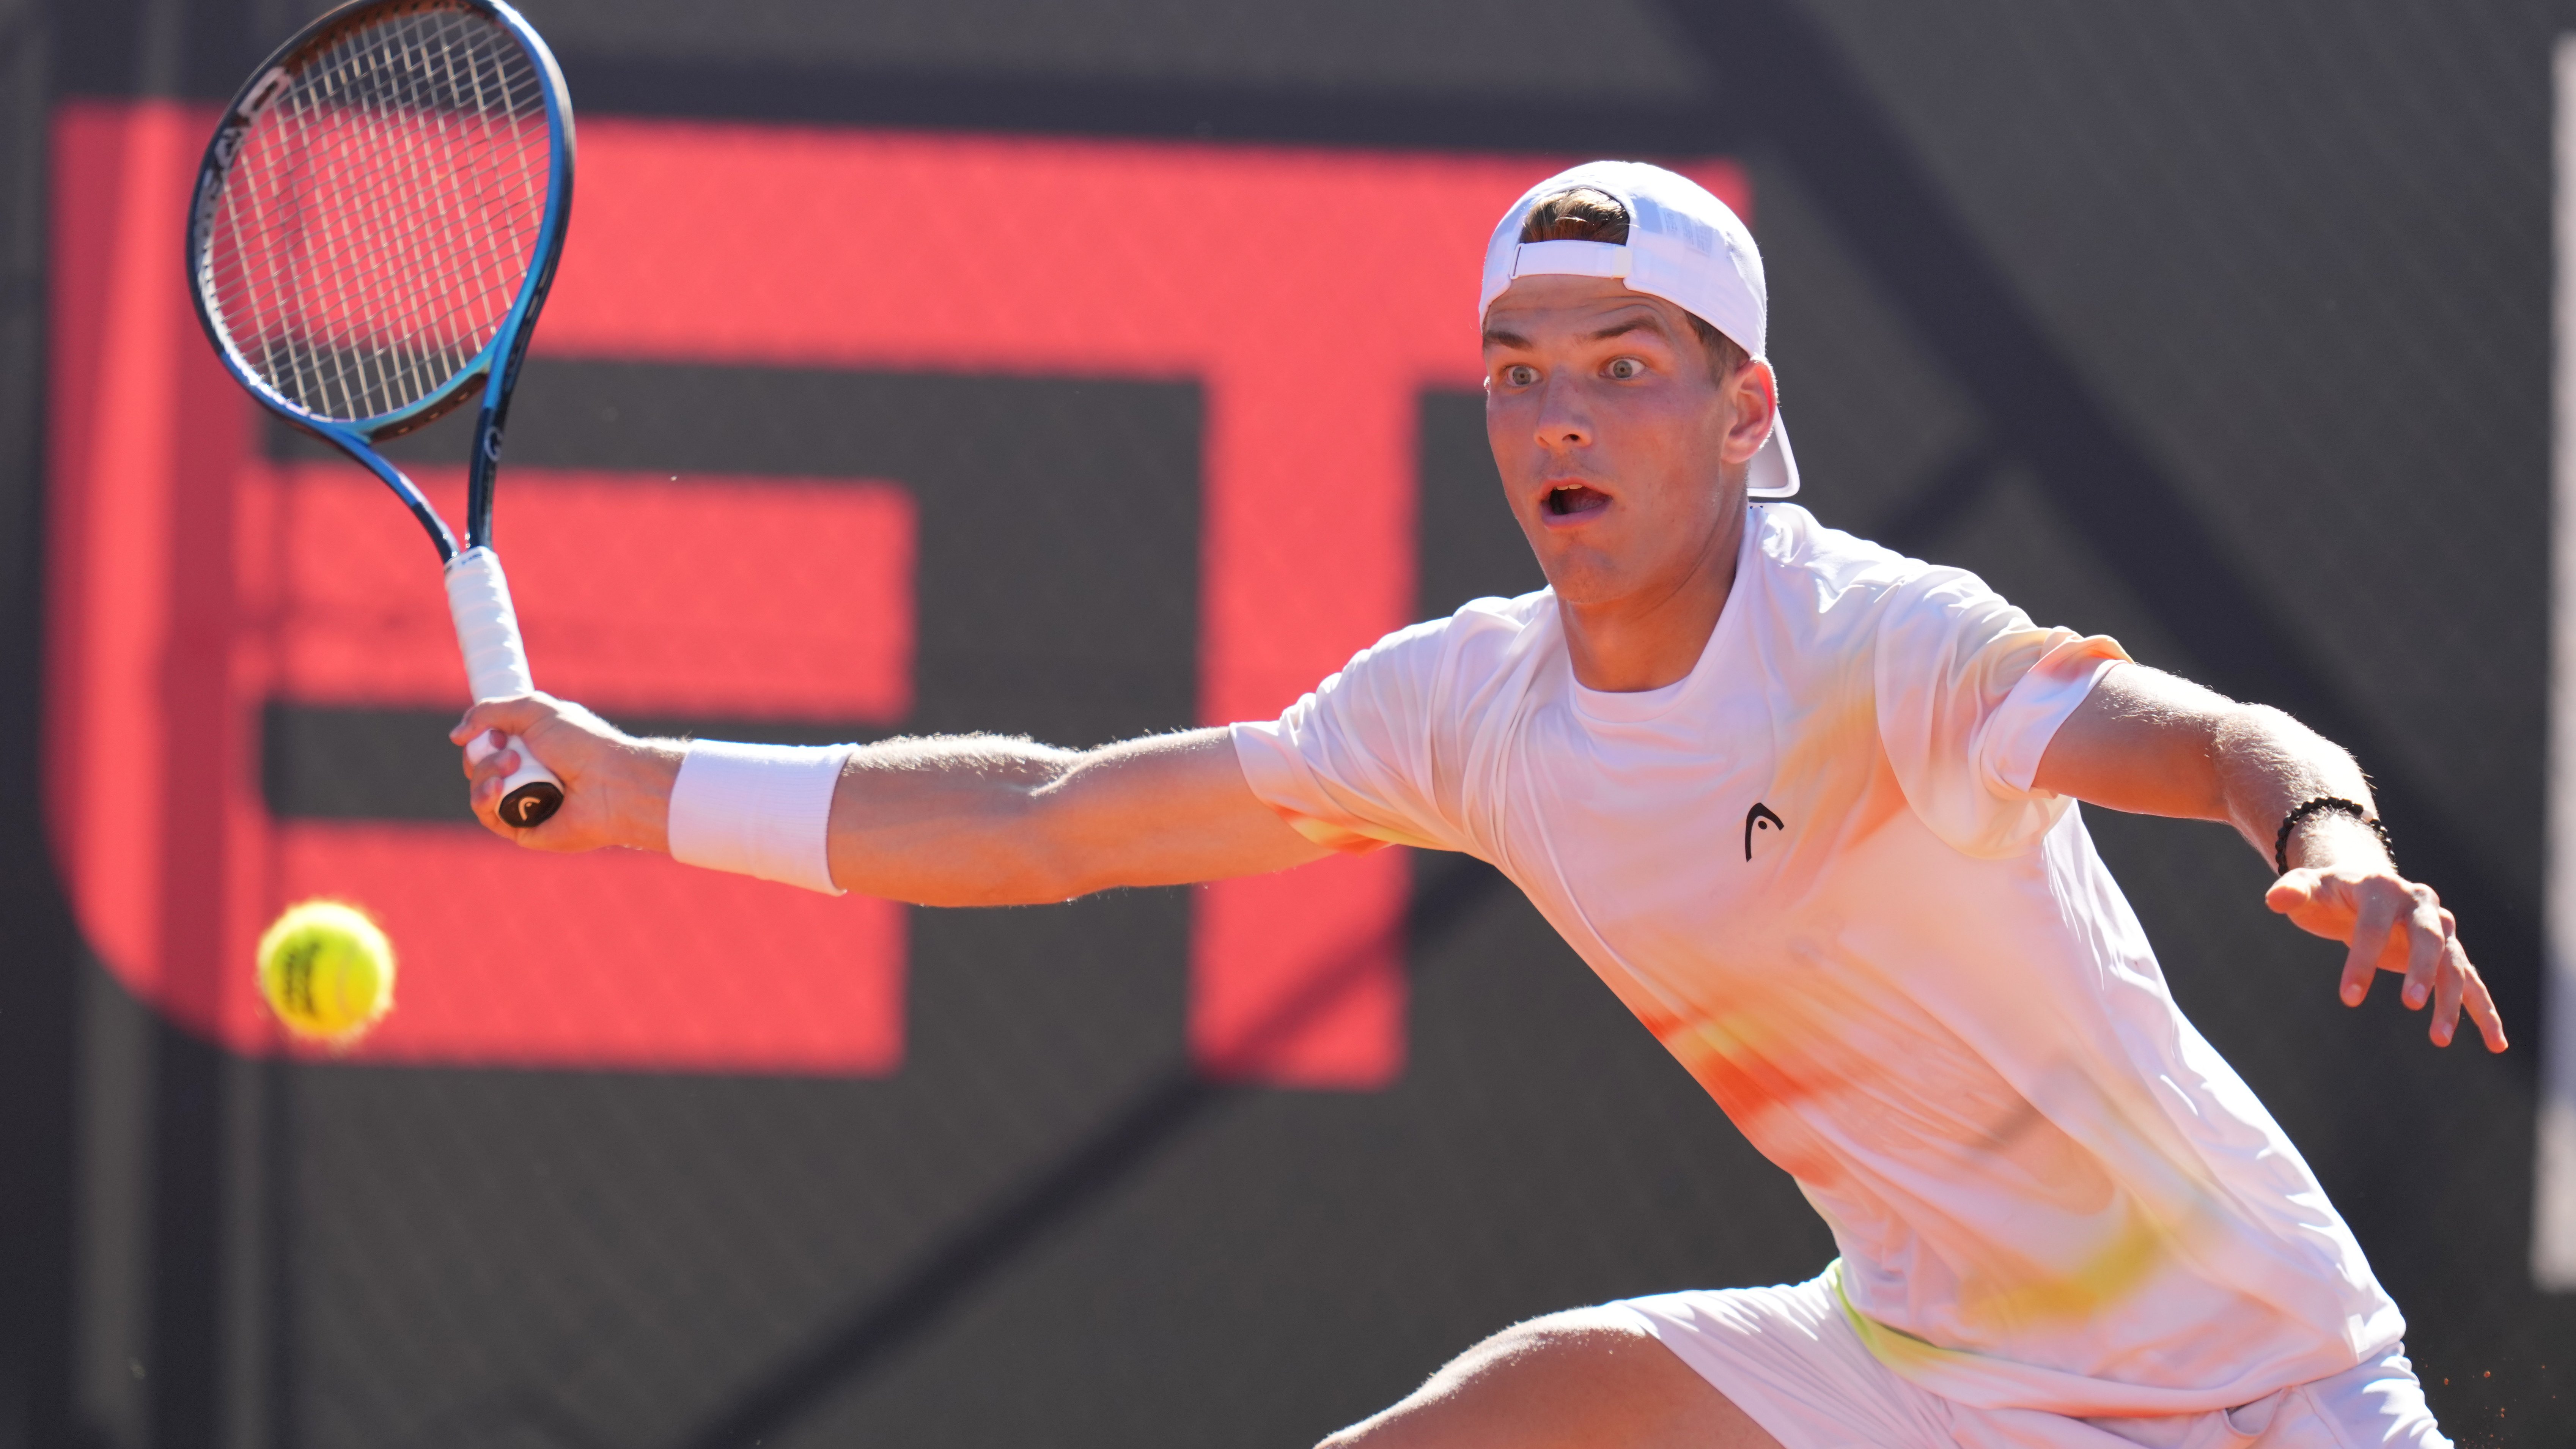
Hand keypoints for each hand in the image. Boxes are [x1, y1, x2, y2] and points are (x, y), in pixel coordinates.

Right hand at [448, 695, 681, 853]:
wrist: (611, 781)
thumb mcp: (536, 710)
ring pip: (480, 790)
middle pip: (479, 766)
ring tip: (511, 765)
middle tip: (508, 749)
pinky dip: (485, 800)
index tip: (497, 732)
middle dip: (483, 755)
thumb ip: (491, 712)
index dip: (483, 736)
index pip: (488, 744)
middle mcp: (527, 775)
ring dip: (485, 774)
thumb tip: (456, 735)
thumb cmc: (582, 743)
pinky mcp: (524, 830)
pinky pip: (489, 816)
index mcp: (533, 747)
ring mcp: (525, 803)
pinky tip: (496, 789)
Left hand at [2265, 866, 2506, 1051]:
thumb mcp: (2308, 887)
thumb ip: (2293, 890)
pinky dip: (2485, 1012)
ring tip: (2438, 1038)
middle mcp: (2421, 905)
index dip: (2362, 959)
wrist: (2364, 887)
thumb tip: (2275, 899)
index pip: (2374, 925)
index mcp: (2383, 887)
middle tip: (2409, 1005)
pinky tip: (2495, 1044)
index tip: (2348, 998)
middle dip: (2420, 971)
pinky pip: (2473, 983)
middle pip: (2429, 938)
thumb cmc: (2329, 892)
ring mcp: (2440, 930)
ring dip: (2452, 1000)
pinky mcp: (2449, 954)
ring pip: (2455, 965)